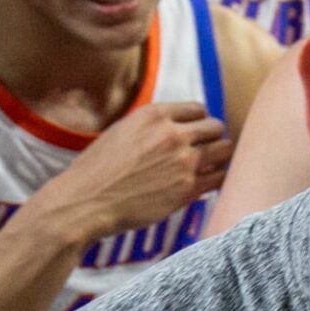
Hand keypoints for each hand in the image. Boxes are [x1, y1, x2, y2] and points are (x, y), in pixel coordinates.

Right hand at [33, 102, 229, 244]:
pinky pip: (220, 177)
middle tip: (202, 150)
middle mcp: (173, 134)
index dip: (197, 121)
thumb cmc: (97, 169)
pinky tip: (203, 183)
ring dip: (217, 157)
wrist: (85, 202)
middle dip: (210, 138)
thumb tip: (179, 126)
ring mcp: (184, 161)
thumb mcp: (122, 131)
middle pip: (215, 127)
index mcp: (154, 115)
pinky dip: (215, 178)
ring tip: (206, 166)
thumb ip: (153, 126)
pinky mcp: (189, 188)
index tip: (193, 132)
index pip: (198, 108)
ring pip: (225, 150)